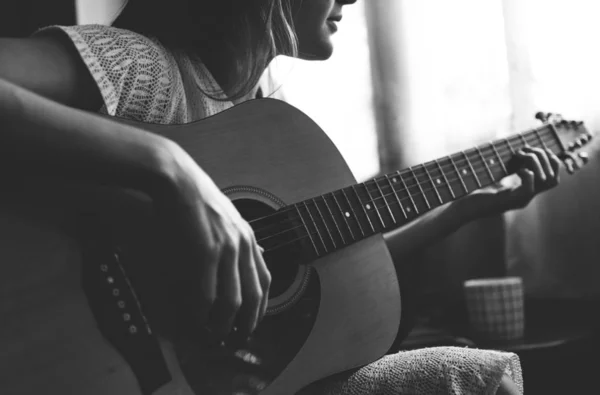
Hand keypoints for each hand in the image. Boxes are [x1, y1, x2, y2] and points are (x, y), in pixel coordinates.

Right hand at [154, 145, 270, 340]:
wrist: (175, 178)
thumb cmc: (195, 196)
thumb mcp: (226, 216)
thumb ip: (239, 237)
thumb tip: (255, 253)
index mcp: (248, 237)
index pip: (266, 280)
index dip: (261, 307)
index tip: (252, 322)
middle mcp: (243, 244)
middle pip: (253, 296)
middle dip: (246, 324)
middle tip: (235, 339)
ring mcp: (226, 249)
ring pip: (232, 301)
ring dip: (223, 325)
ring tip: (213, 336)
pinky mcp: (205, 252)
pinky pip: (206, 293)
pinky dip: (200, 313)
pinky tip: (194, 321)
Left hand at [459, 147, 561, 219]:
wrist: (465, 207)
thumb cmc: (477, 190)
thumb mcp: (498, 177)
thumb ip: (512, 168)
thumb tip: (522, 149)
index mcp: (526, 191)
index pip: (554, 178)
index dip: (550, 160)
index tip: (534, 149)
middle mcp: (526, 197)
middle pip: (553, 178)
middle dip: (544, 158)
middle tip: (525, 149)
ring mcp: (520, 201)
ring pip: (545, 181)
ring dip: (535, 162)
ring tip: (519, 155)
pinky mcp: (509, 202)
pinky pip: (528, 189)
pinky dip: (526, 175)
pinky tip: (515, 169)